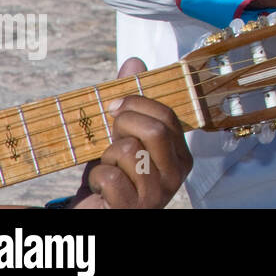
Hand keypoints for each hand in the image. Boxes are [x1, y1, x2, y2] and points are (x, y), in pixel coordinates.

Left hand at [70, 58, 192, 208]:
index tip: (114, 106)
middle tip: (109, 133)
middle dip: (124, 124)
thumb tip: (134, 61)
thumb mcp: (121, 137)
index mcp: (179, 154)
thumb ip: (130, 104)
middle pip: (155, 130)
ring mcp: (157, 193)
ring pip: (129, 151)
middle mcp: (175, 173)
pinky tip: (101, 187)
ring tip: (107, 168)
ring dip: (106, 157)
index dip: (137, 103)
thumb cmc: (113, 176)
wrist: (98, 214)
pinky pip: (110, 177)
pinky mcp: (134, 207)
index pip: (167, 116)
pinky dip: (96, 178)